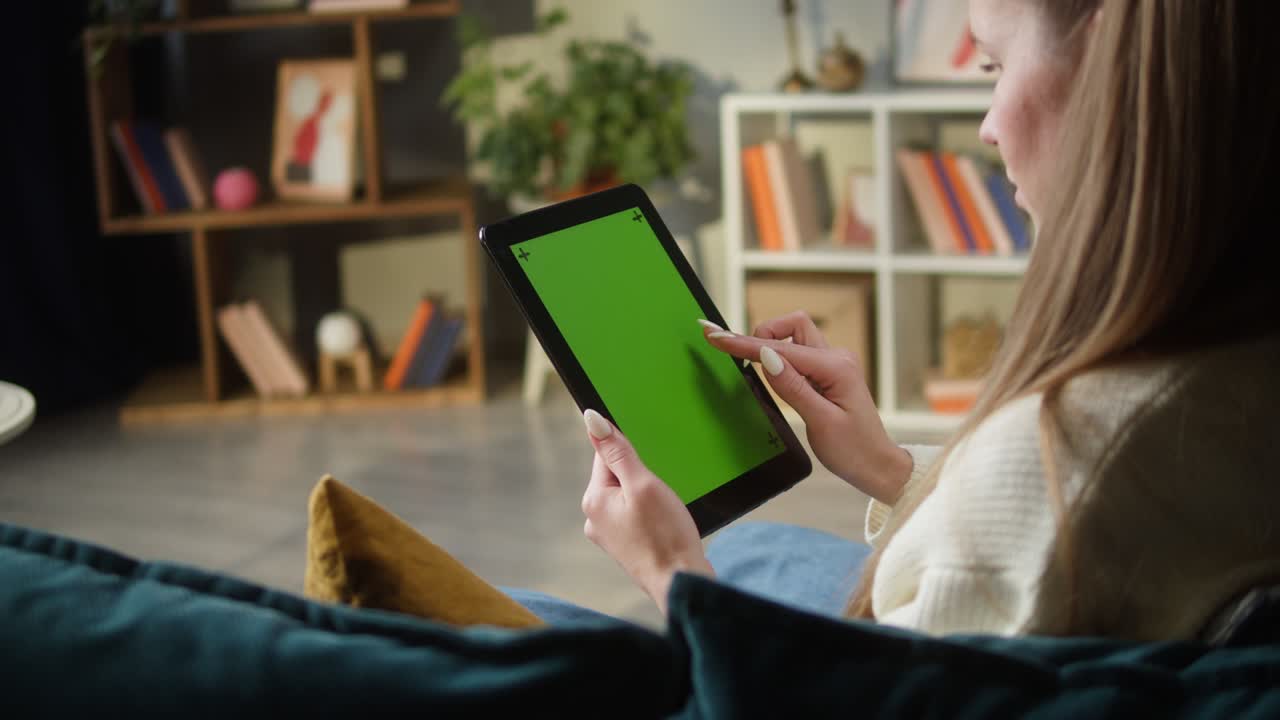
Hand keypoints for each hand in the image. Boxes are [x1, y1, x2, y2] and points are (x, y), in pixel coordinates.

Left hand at [580, 409, 713, 614]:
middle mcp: (594, 518)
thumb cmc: (665, 536)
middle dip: (642, 479)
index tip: (649, 475)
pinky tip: (663, 527)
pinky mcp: (625, 546)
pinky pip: (635, 516)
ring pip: (629, 497)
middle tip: (660, 499)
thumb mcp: (643, 484)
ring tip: (663, 516)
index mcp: (593, 500)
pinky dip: (651, 515)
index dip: (632, 456)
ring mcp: (609, 534)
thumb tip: (590, 419)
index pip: (606, 455)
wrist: (679, 582)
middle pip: (618, 476)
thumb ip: (617, 451)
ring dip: (648, 498)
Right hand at [702, 313, 911, 503]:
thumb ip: (793, 388)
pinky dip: (779, 358)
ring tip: (754, 367)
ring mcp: (833, 363)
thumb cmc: (854, 449)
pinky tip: (770, 373)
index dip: (745, 344)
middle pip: (792, 325)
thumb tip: (766, 357)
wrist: (876, 464)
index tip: (715, 336)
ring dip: (772, 345)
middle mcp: (836, 358)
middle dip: (762, 335)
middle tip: (738, 356)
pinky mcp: (828, 372)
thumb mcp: (821, 423)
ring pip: (794, 336)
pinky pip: (798, 354)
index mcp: (836, 368)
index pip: (781, 349)